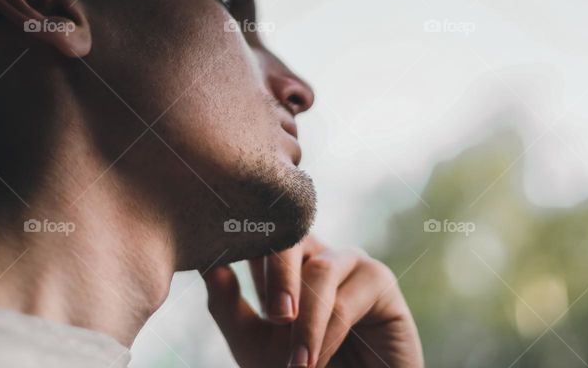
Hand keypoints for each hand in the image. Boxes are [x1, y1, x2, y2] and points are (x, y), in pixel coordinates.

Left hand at [202, 234, 422, 367]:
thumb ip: (227, 303)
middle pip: (290, 234)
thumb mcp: (252, 343)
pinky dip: (327, 335)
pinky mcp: (380, 281)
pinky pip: (346, 299)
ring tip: (298, 365)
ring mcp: (348, 262)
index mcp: (282, 262)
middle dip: (278, 272)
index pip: (259, 233)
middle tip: (275, 319)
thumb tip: (208, 262)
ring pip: (319, 272)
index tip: (219, 251)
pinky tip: (315, 362)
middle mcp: (315, 252)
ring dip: (306, 324)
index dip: (242, 238)